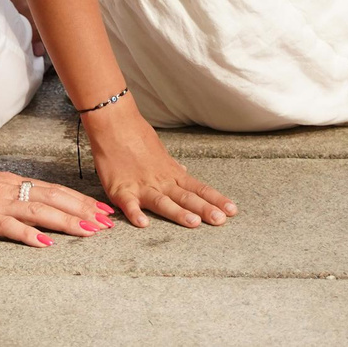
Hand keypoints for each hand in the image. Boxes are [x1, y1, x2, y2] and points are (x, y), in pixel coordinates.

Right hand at [0, 160, 109, 247]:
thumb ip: (1, 190)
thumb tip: (20, 196)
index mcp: (8, 183)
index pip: (51, 190)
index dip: (77, 199)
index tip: (99, 209)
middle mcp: (7, 190)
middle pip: (52, 198)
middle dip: (82, 210)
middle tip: (107, 222)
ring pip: (38, 211)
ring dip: (66, 221)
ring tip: (89, 231)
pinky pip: (7, 226)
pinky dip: (28, 234)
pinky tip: (46, 243)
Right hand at [85, 102, 235, 228]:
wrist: (114, 124)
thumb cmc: (136, 136)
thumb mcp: (160, 152)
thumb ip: (172, 166)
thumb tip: (185, 172)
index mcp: (171, 173)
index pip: (198, 188)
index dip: (215, 199)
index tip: (233, 210)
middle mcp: (161, 181)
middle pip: (186, 197)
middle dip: (204, 209)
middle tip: (221, 220)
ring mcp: (142, 185)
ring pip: (163, 201)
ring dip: (178, 212)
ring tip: (193, 223)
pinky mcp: (121, 189)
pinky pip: (129, 204)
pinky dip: (135, 213)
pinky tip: (143, 223)